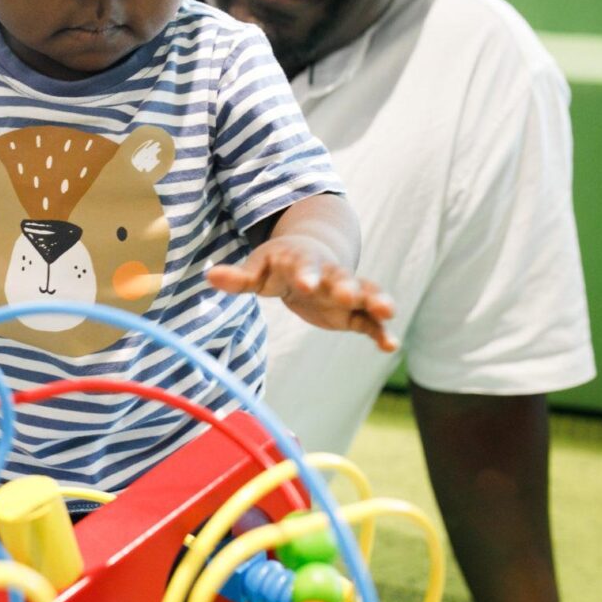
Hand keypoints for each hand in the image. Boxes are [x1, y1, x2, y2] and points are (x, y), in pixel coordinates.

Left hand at [206, 235, 396, 350]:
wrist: (312, 255)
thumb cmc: (279, 266)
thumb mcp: (258, 269)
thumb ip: (239, 277)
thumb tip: (209, 275)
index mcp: (301, 262)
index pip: (303, 266)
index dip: (304, 274)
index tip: (305, 283)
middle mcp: (328, 274)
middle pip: (339, 277)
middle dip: (345, 284)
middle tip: (349, 293)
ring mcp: (345, 292)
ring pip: (364, 294)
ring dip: (375, 301)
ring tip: (388, 311)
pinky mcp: (354, 313)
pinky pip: (371, 322)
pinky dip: (381, 332)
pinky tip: (391, 346)